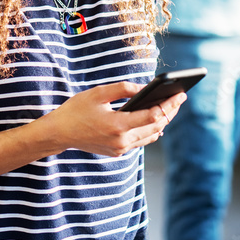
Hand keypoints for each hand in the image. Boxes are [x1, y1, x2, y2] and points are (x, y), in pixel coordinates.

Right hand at [44, 81, 184, 156]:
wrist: (59, 133)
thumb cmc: (76, 110)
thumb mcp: (98, 93)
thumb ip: (123, 89)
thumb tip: (145, 88)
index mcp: (118, 125)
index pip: (153, 116)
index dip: (169, 105)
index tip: (180, 95)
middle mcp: (122, 141)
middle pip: (156, 127)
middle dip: (170, 112)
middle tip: (180, 98)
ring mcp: (120, 149)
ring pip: (150, 136)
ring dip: (162, 122)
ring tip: (171, 107)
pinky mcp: (117, 152)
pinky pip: (140, 141)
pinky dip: (150, 130)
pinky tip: (155, 121)